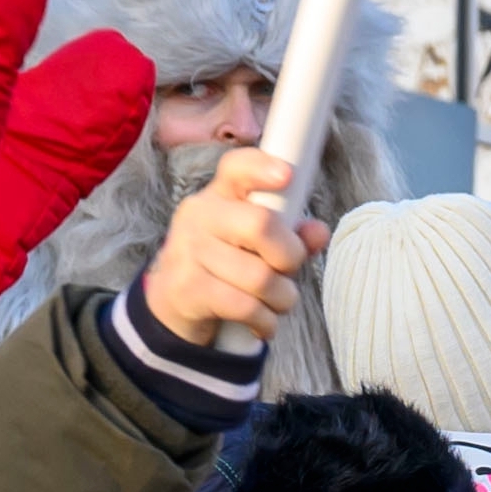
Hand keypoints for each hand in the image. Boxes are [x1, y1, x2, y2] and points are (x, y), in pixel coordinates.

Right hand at [138, 143, 317, 353]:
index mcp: (220, 194)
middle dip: (290, 256)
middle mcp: (200, 215)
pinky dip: (265, 321)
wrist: (172, 301)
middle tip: (290, 271)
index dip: (262, 167)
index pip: (237, 167)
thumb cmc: (226, 263)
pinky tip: (264, 323)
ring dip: (282, 298)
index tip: (287, 176)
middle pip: (261, 225)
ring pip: (258, 276)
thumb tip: (318, 232)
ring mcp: (189, 250)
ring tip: (280, 302)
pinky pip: (243, 306)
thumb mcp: (257, 243)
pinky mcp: (187, 288)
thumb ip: (291, 235)